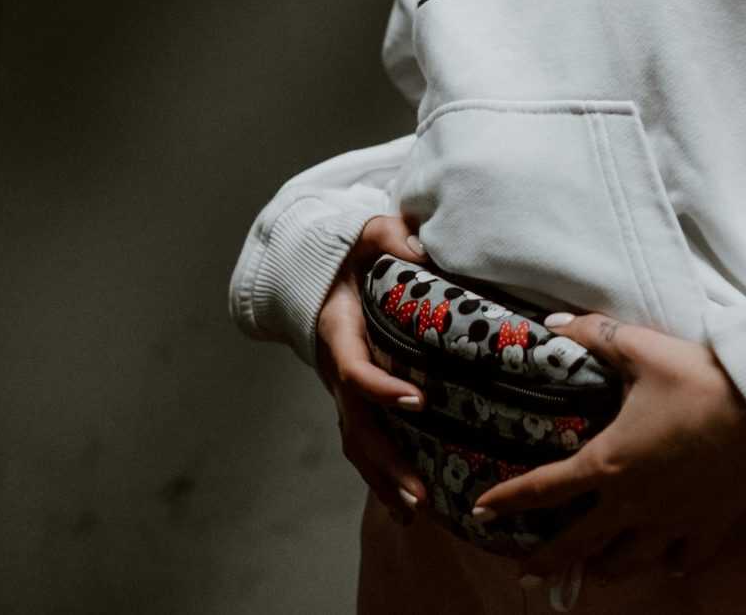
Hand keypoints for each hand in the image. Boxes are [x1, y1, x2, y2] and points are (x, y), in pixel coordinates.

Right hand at [312, 212, 432, 526]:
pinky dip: (383, 475)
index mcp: (339, 331)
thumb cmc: (354, 251)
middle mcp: (337, 368)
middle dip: (385, 462)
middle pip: (356, 424)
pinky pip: (365, 443)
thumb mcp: (369, 233)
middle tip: (420, 492)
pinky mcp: (356, 401)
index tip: (417, 401)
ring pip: (357, 443)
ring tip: (417, 511)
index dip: (381, 387)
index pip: (354, 368)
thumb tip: (421, 249)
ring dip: (384, 479)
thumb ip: (390, 237)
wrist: (324, 269)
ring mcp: (343, 391)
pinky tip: (410, 506)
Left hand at [470, 310, 745, 582]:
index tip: (481, 511)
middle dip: (548, 560)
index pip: (544, 488)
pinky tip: (665, 562)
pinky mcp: (709, 527)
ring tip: (591, 571)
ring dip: (603, 567)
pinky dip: (669, 562)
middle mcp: (633, 504)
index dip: (508, 500)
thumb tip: (553, 322)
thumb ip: (594, 336)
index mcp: (608, 464)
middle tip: (527, 574)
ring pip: (627, 561)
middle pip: (579, 544)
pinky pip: (682, 558)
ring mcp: (672, 522)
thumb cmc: (699, 377)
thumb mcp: (641, 349)